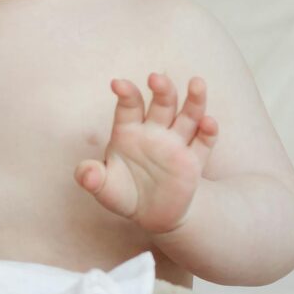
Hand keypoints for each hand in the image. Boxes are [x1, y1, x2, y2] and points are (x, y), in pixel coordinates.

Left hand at [75, 72, 217, 235]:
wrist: (151, 215)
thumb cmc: (124, 194)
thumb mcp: (104, 188)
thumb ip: (92, 177)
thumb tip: (85, 175)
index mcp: (129, 131)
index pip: (129, 107)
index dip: (126, 94)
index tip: (117, 84)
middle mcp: (155, 132)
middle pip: (162, 104)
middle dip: (162, 90)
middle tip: (156, 78)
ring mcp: (176, 144)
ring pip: (189, 116)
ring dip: (194, 100)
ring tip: (197, 83)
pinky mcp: (193, 161)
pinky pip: (203, 142)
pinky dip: (208, 131)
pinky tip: (208, 123)